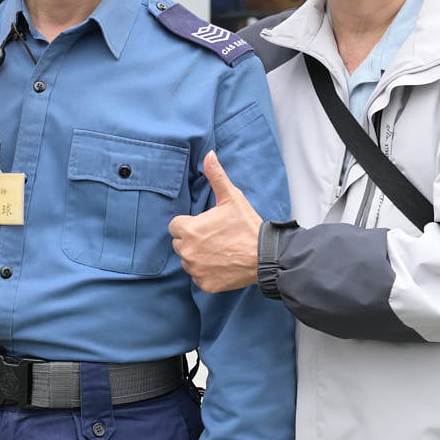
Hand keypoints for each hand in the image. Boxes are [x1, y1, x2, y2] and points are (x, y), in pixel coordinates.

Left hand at [170, 152, 261, 293]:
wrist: (264, 256)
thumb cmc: (247, 226)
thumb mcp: (232, 198)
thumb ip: (216, 176)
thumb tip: (208, 154)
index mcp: (189, 229)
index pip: (175, 226)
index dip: (189, 224)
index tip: (205, 225)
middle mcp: (187, 251)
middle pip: (179, 243)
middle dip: (192, 240)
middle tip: (214, 238)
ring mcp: (195, 270)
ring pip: (188, 261)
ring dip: (198, 256)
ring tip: (219, 251)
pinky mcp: (204, 284)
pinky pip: (197, 277)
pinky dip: (206, 273)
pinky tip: (221, 264)